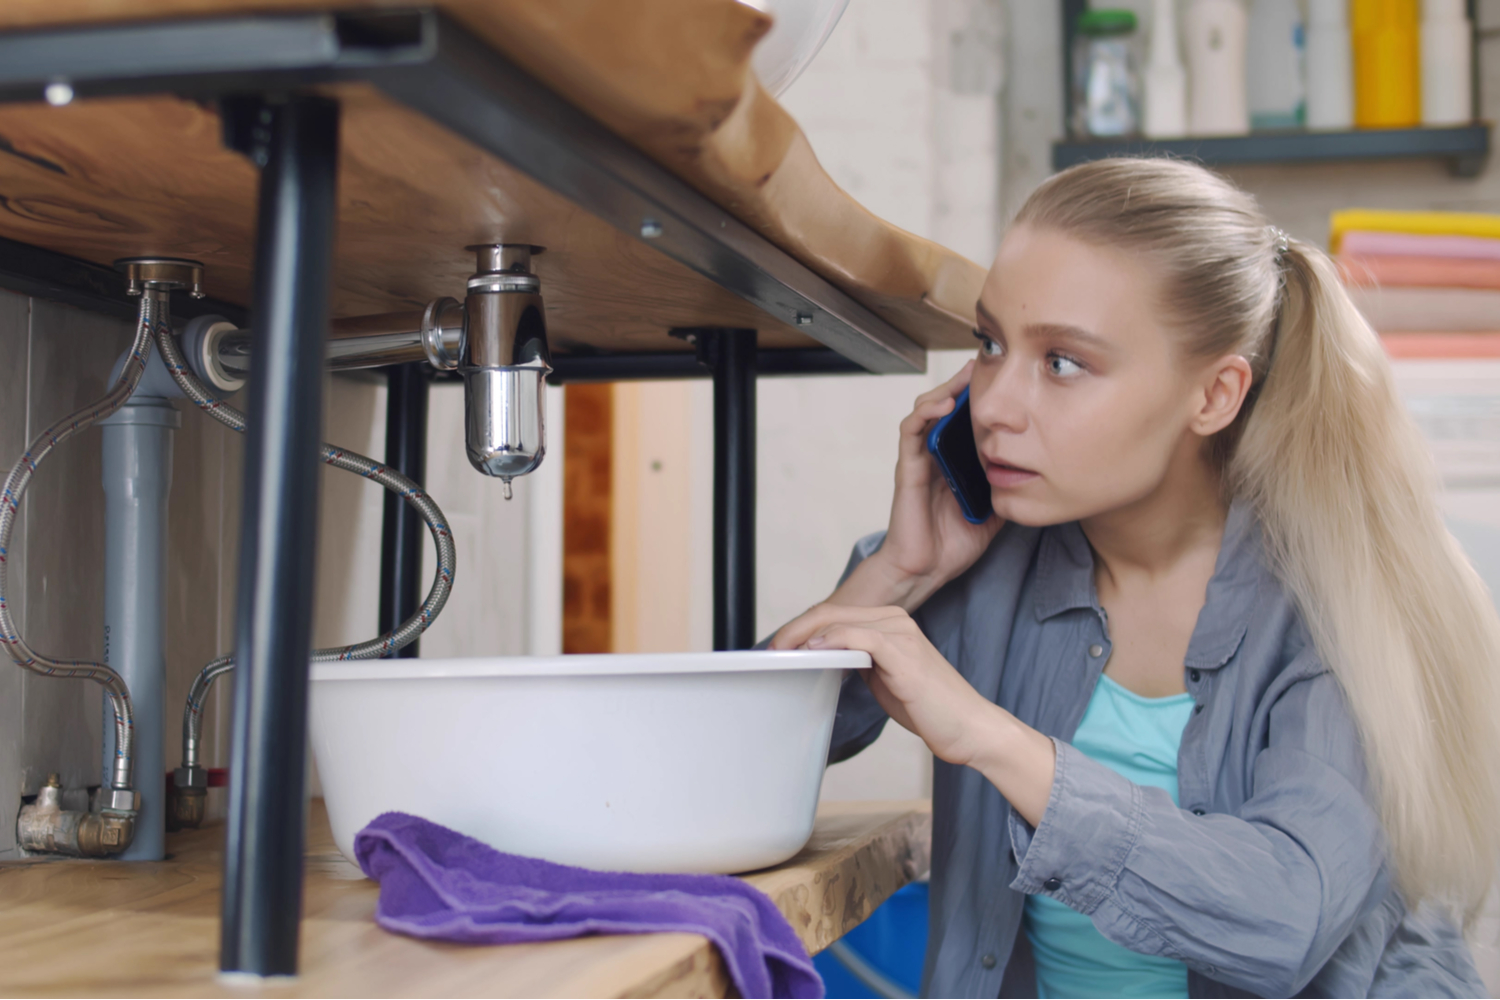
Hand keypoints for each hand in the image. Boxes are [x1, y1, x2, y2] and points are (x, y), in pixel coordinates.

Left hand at [775, 602, 1056, 824]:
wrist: (969, 727)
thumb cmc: (930, 708)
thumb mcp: (885, 679)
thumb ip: (860, 663)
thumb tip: (826, 658)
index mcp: (891, 623)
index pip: (836, 615)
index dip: (801, 628)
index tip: (778, 647)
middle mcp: (895, 619)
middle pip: (831, 612)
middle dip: (795, 629)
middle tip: (770, 649)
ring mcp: (900, 632)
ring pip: (839, 620)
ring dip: (804, 635)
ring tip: (781, 652)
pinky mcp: (903, 652)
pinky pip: (858, 637)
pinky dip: (831, 641)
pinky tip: (813, 652)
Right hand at [844, 361, 1002, 611]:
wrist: (927, 569)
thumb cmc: (953, 543)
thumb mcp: (995, 509)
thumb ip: (1009, 487)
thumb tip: (1039, 474)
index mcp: (955, 461)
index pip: (965, 419)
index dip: (979, 397)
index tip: (1003, 378)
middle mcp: (935, 454)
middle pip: (946, 406)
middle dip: (964, 383)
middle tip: (986, 364)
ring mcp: (919, 459)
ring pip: (926, 410)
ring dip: (945, 389)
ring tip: (965, 375)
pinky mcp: (908, 468)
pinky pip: (911, 432)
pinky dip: (925, 412)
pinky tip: (944, 404)